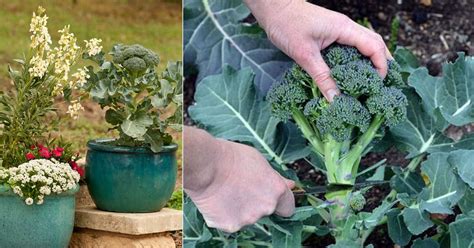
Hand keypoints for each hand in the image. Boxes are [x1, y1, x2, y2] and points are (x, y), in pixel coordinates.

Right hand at [184, 127, 294, 232]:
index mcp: (276, 191)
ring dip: (239, 209)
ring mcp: (247, 219)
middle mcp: (265, 208)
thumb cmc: (231, 157)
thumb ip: (275, 177)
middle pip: (265, 211)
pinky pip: (228, 222)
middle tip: (240, 188)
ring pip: (246, 218)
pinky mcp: (229, 226)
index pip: (288, 208)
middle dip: (256, 203)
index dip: (280, 203)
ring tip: (225, 191)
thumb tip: (290, 185)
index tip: (270, 197)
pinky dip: (223, 215)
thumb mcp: (259, 161)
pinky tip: (216, 200)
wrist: (205, 165)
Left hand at [245, 0, 391, 100]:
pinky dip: (356, 58)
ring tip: (371, 82)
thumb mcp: (304, 55)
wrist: (274, 8)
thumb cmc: (287, 25)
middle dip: (382, 64)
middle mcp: (346, 27)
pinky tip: (351, 73)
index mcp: (344, 29)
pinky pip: (351, 45)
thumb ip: (321, 77)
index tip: (378, 86)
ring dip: (371, 61)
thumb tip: (335, 100)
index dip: (381, 67)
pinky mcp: (330, 33)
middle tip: (380, 86)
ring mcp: (339, 29)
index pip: (374, 47)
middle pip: (375, 44)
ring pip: (364, 43)